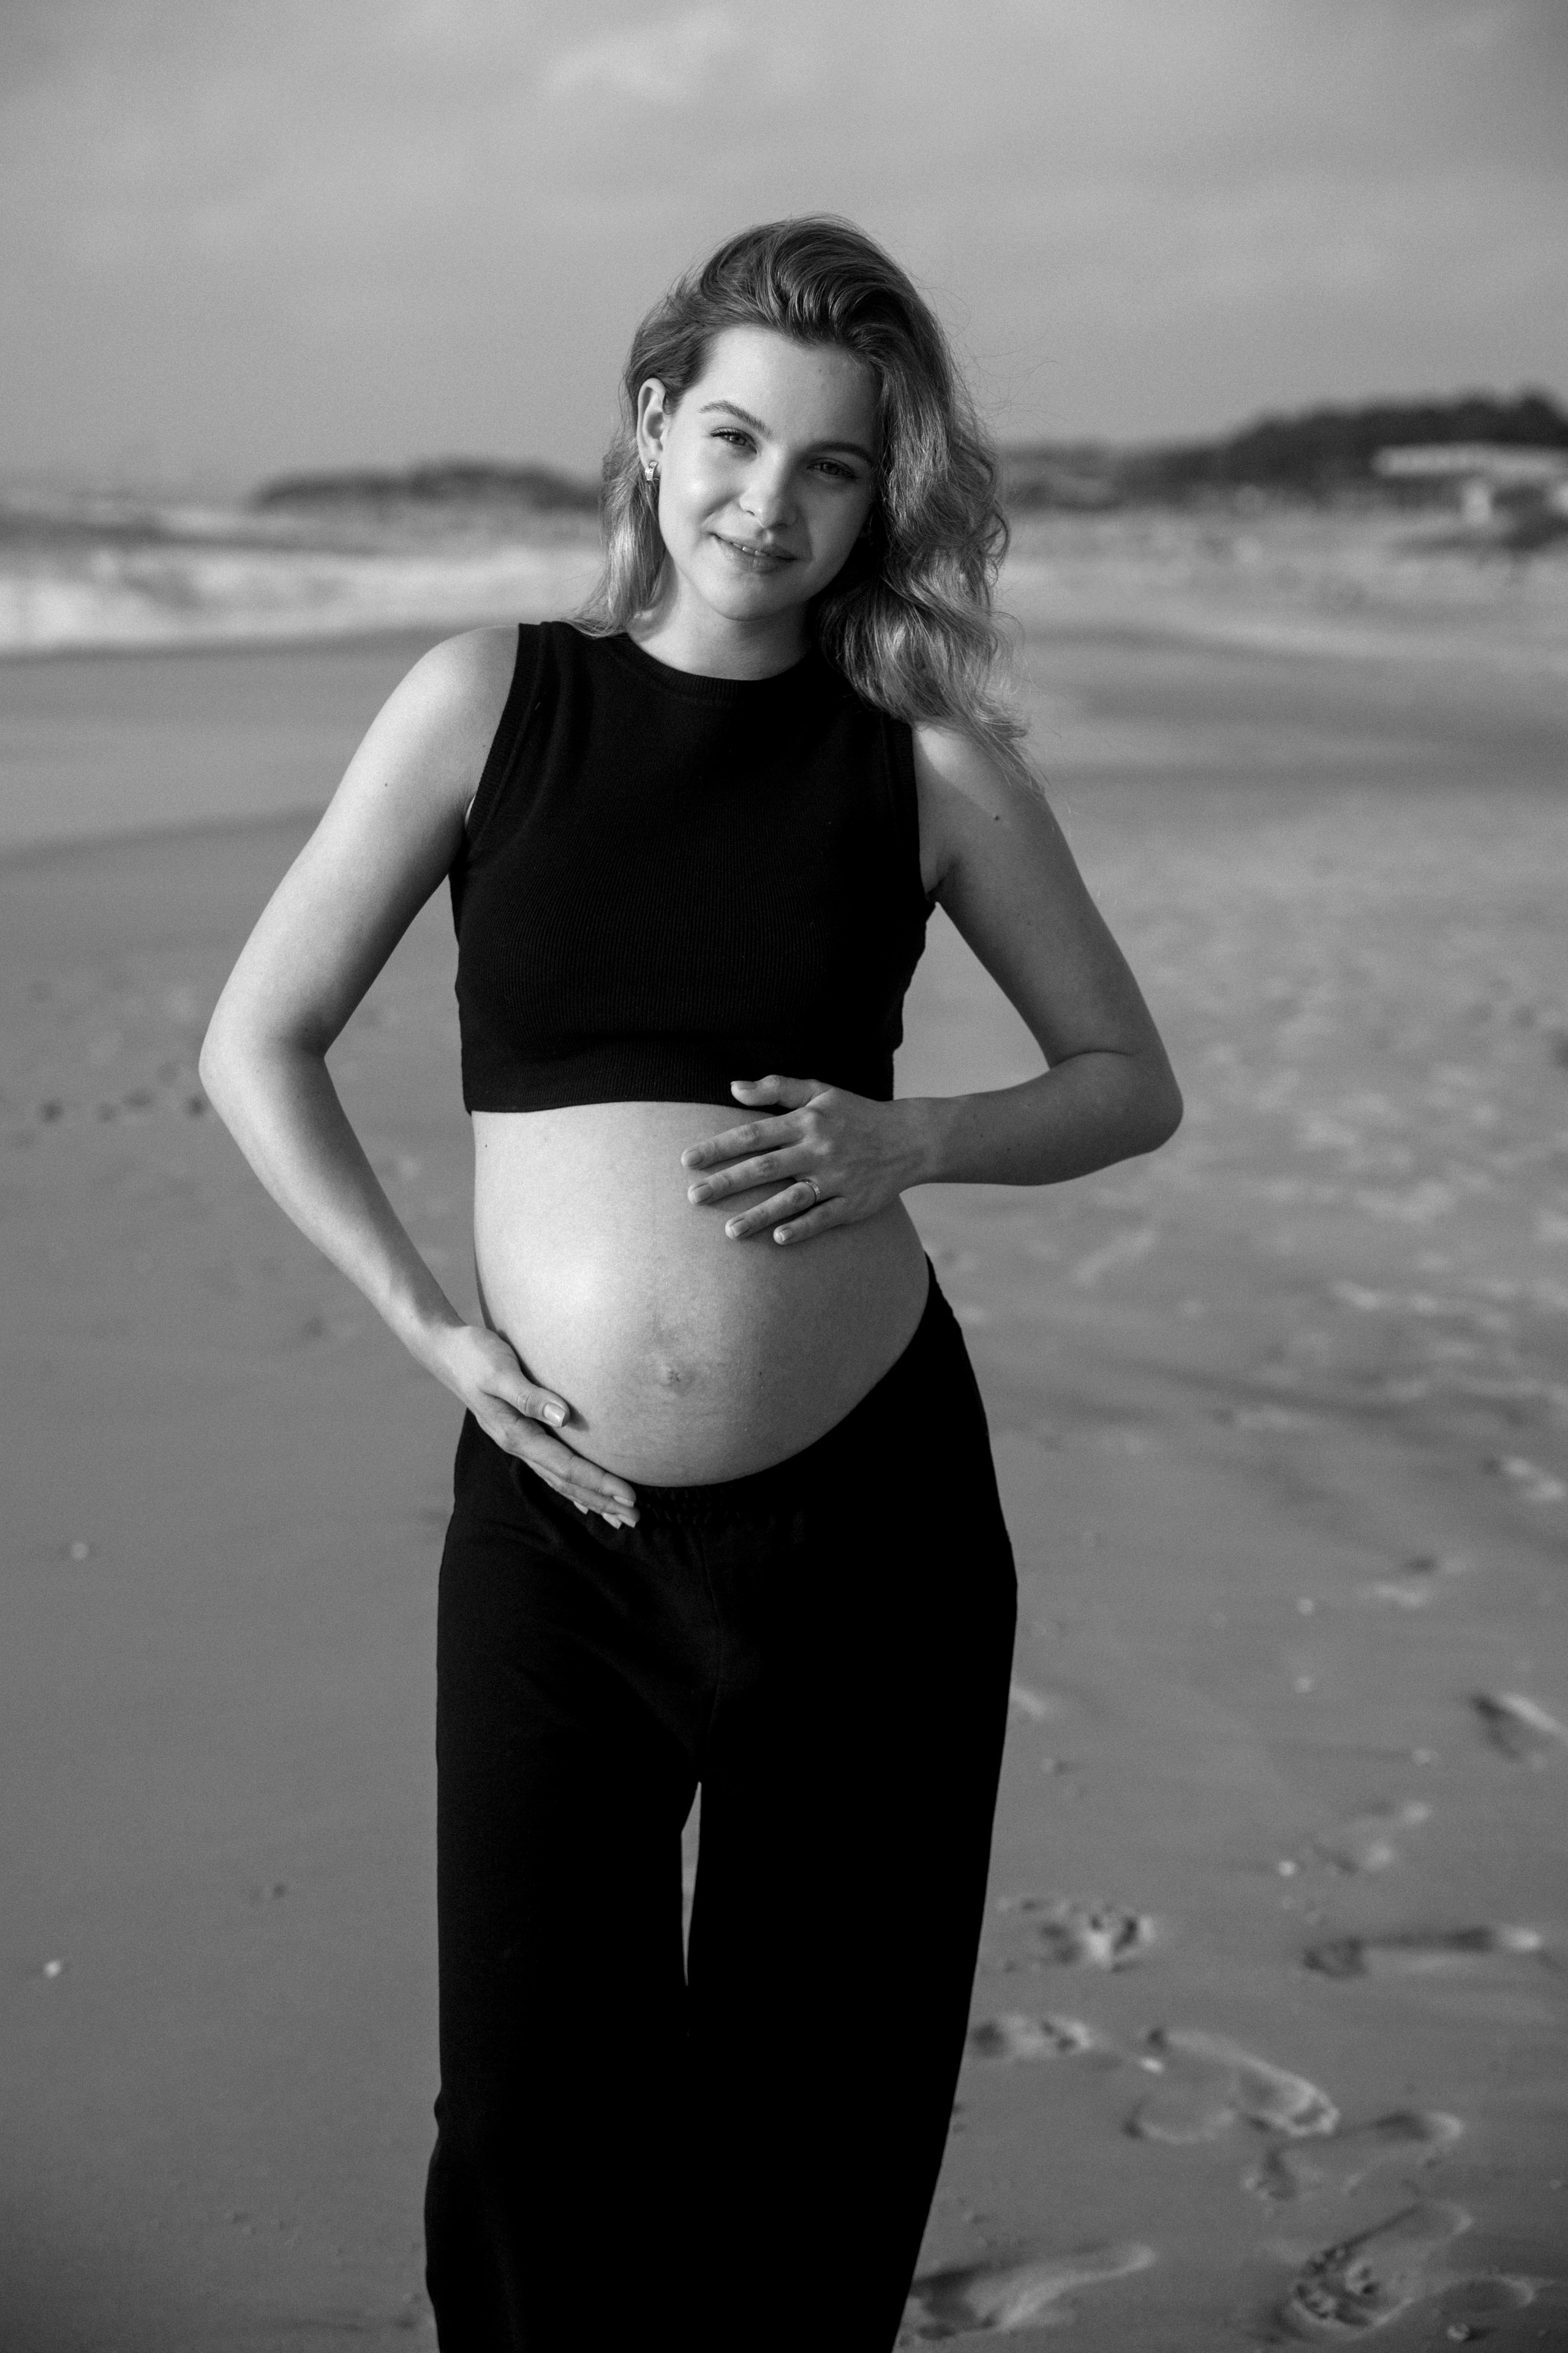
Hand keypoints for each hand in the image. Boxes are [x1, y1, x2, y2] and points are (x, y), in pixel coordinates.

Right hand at [426, 1321, 638, 1526]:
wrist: (446, 1351)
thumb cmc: (475, 1355)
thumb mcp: (499, 1370)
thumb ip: (529, 1395)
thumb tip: (563, 1416)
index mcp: (515, 1434)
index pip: (565, 1466)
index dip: (598, 1482)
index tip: (629, 1495)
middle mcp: (518, 1444)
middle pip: (566, 1482)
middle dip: (601, 1500)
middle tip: (636, 1518)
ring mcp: (518, 1442)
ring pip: (559, 1480)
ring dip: (590, 1498)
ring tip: (618, 1516)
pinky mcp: (521, 1433)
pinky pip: (551, 1468)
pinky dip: (571, 1486)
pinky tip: (584, 1500)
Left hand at [681, 1074, 924, 1244]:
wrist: (910, 1138)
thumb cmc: (856, 1113)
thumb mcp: (820, 1091)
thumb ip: (776, 1088)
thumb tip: (733, 1087)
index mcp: (807, 1122)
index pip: (753, 1134)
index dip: (719, 1147)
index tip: (689, 1160)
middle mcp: (819, 1150)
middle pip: (765, 1168)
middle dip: (727, 1183)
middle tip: (694, 1197)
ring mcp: (837, 1179)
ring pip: (792, 1199)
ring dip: (760, 1215)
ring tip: (730, 1231)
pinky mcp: (854, 1203)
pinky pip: (825, 1217)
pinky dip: (803, 1227)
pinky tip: (779, 1238)